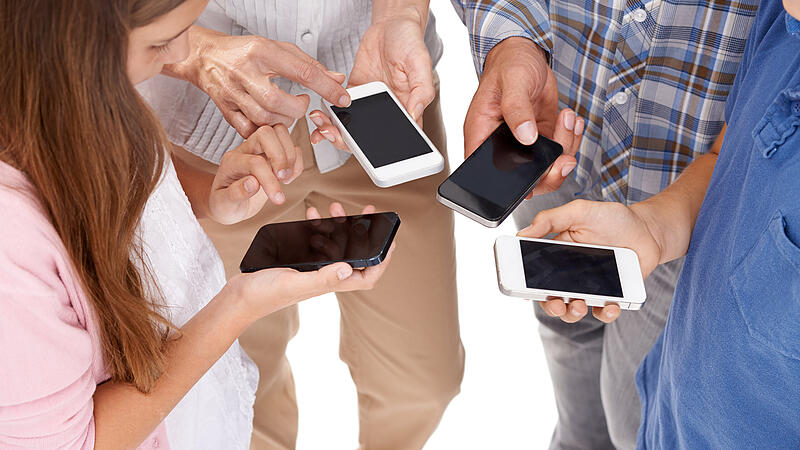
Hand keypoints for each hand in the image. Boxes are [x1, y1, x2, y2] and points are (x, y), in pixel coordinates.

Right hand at [164, 26, 350, 136]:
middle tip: (301, 104)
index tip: (341, 97)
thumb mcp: (278, 49)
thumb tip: (337, 79)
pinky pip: (247, 129)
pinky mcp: (225, 109)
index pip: (302, 72)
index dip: (326, 87)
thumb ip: (309, 65)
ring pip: (263, 118)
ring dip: (282, 120)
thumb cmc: (245, 52)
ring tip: (286, 112)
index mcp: (262, 52)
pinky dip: (263, 131)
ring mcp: (232, 92)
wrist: (207, 56)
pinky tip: (270, 121)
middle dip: (297, 109)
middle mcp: (245, 72)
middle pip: (277, 101)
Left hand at [208, 125, 302, 223]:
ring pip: (280, 133)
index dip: (269, 179)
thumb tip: (253, 183)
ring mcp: (261, 150)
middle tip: (283, 179)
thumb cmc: (225, 205)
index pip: (255, 161)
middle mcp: (246, 150)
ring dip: (290, 156)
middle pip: (266, 133)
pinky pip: (292, 146)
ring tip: (286, 179)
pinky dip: (297, 161)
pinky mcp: (274, 155)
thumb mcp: (224, 204)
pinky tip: (289, 178)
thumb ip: (235, 193)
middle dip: (281, 157)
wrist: (229, 204)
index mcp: (232, 161)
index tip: (277, 197)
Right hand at [225, 203, 394, 318]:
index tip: (390, 241)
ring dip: (339, 226)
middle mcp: (324, 277)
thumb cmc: (264, 295)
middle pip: (354, 255)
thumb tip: (348, 269)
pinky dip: (317, 227)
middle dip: (362, 233)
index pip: (367, 276)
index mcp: (329, 284)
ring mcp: (312, 269)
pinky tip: (312, 216)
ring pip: (335, 245)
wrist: (239, 298)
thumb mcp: (296, 283)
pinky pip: (315, 242)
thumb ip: (322, 278)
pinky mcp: (299, 262)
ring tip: (334, 208)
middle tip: (366, 212)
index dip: (382, 260)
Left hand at [306, 5, 433, 149]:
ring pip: (350, 126)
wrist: (390, 25)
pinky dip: (328, 115)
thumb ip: (421, 90)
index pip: (395, 138)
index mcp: (407, 109)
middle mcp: (387, 111)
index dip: (379, 150)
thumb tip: (416, 112)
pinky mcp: (353, 93)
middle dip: (347, 141)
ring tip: (321, 126)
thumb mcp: (420, 63)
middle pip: (367, 138)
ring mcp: (368, 104)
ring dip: (334, 130)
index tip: (363, 150)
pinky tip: (319, 114)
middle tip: (332, 135)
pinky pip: (339, 109)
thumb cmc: (410, 42)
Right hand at [464, 37, 580, 194]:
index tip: (533, 176)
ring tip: (567, 120)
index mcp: (482, 135)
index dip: (509, 184)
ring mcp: (522, 144)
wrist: (526, 53)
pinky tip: (570, 120)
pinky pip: (557, 151)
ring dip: (564, 149)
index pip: (487, 173)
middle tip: (563, 159)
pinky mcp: (540, 137)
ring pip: (545, 168)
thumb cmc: (509, 64)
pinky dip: (570, 139)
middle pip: (522, 180)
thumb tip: (525, 136)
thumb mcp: (512, 83)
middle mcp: (501, 145)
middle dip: (548, 173)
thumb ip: (516, 109)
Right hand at [518, 200, 662, 323]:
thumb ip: (550, 219)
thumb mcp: (579, 211)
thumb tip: (522, 233)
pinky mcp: (611, 296)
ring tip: (578, 305)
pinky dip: (605, 313)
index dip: (526, 284)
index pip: (535, 273)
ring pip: (573, 310)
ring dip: (572, 313)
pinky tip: (610, 305)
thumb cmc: (613, 219)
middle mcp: (570, 275)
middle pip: (551, 298)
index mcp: (557, 255)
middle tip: (555, 302)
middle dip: (550, 305)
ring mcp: (590, 287)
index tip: (522, 288)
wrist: (648, 229)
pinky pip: (603, 312)